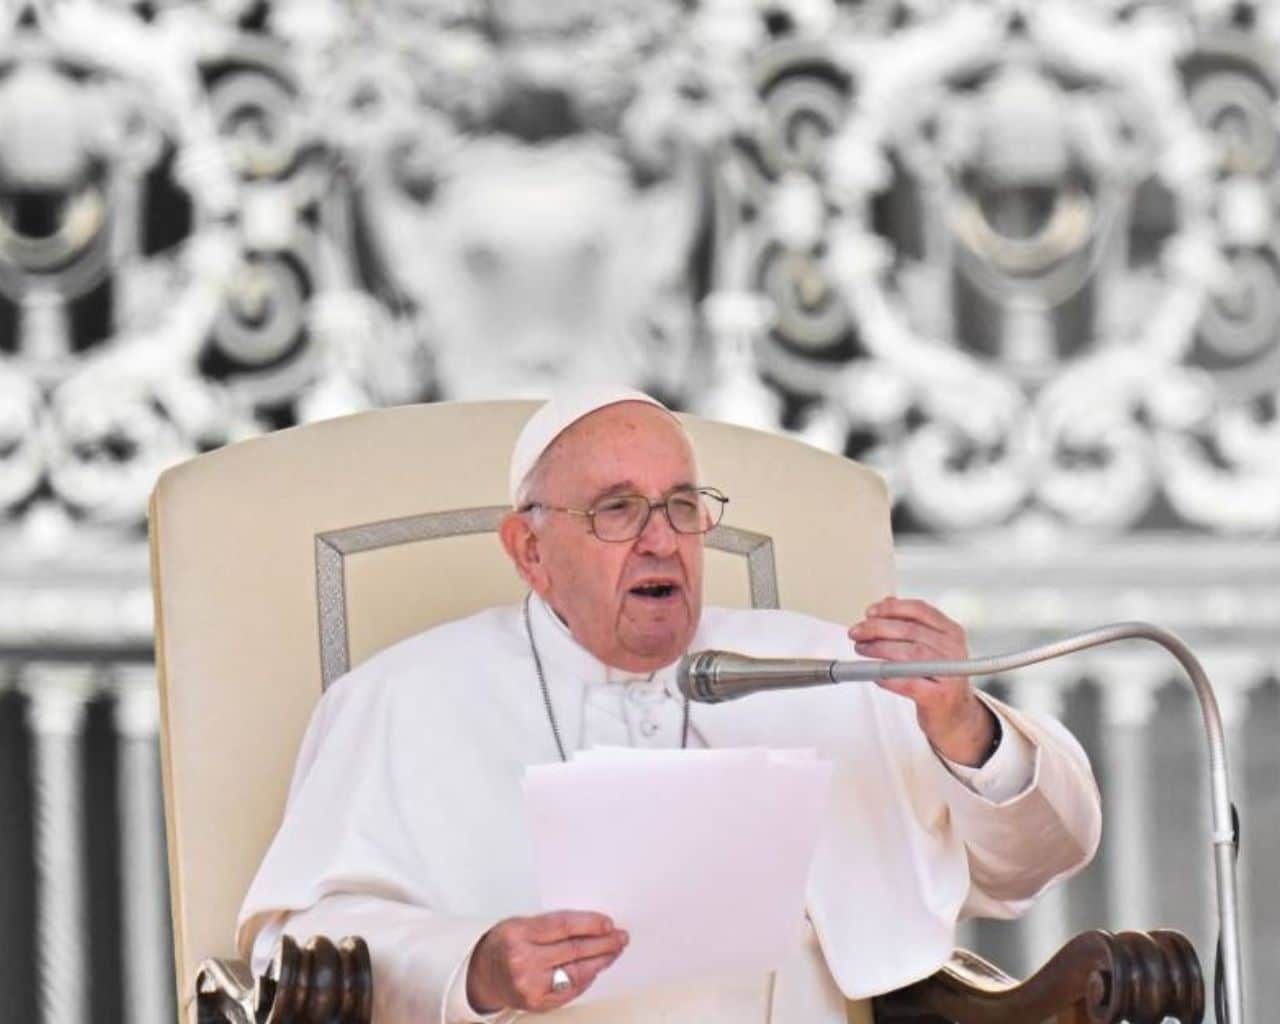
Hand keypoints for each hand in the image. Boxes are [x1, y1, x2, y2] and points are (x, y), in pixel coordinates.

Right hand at [466, 910, 628, 1013]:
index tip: (608, 923)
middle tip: (620, 937)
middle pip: (573, 950)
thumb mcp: (520, 923)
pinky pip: (570, 990)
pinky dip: (586, 979)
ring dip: (600, 961)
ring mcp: (530, 986)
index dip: (589, 924)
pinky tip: (596, 969)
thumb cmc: (505, 944)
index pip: (562, 926)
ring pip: (576, 972)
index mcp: (518, 934)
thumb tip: (590, 924)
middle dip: (602, 943)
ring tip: (614, 951)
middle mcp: (523, 961)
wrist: (483, 975)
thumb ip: (551, 924)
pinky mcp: (537, 1003)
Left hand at [848, 596, 995, 765]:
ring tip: (862, 649)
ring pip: (909, 653)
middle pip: (910, 630)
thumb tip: (884, 605)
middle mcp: (953, 650)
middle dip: (877, 628)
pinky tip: (875, 675)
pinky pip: (907, 682)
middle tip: (857, 631)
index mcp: (951, 632)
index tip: (870, 612)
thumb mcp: (931, 647)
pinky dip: (886, 676)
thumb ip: (911, 625)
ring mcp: (949, 673)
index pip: (920, 610)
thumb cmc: (938, 680)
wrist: (957, 716)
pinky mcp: (939, 696)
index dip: (892, 608)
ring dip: (878, 649)